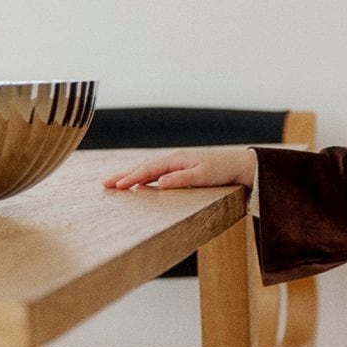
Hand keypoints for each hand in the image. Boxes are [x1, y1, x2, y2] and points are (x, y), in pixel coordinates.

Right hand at [101, 145, 256, 191]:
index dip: (131, 178)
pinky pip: (158, 173)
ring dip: (132, 176)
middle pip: (144, 167)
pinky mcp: (183, 169)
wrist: (242, 166)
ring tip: (116, 183)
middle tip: (104, 184)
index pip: (148, 170)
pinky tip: (141, 183)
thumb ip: (181, 179)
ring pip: (149, 170)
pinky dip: (146, 177)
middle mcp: (175, 159)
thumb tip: (159, 182)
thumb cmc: (224, 171)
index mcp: (177, 160)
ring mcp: (178, 164)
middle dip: (124, 175)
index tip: (116, 186)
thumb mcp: (203, 176)